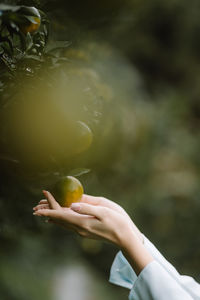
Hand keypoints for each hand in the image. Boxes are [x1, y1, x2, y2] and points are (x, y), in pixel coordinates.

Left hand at [33, 191, 152, 274]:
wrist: (125, 238)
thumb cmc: (118, 222)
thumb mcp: (104, 211)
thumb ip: (87, 208)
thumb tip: (72, 205)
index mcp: (82, 222)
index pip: (60, 216)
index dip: (48, 210)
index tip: (38, 206)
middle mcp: (79, 228)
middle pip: (59, 220)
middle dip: (47, 212)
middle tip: (37, 204)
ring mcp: (82, 231)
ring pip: (63, 223)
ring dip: (52, 216)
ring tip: (44, 210)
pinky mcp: (86, 231)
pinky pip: (68, 224)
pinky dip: (60, 218)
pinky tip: (59, 217)